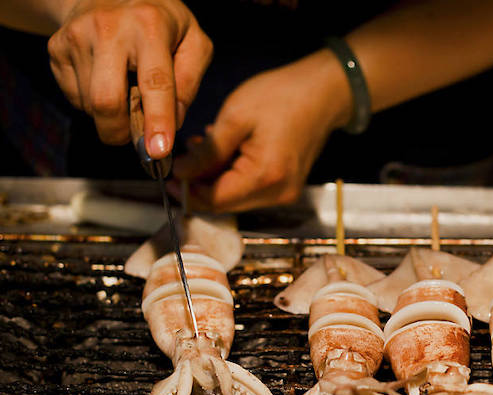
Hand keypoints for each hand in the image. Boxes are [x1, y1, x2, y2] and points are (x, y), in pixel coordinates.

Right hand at [47, 0, 211, 156]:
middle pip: (107, 102)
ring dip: (110, 114)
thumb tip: (173, 121)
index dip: (157, 121)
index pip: (155, 83)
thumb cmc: (160, 22)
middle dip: (120, 132)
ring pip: (90, 105)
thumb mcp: (192, 41)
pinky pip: (74, 97)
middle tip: (132, 136)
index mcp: (150, 26)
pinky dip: (92, 102)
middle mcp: (109, 28)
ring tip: (122, 87)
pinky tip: (104, 78)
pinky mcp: (56, 47)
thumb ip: (190, 81)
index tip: (159, 151)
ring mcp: (77, 36)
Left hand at [173, 49, 351, 212]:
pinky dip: (232, 176)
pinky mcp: (287, 187)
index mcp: (265, 177)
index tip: (168, 176)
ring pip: (236, 198)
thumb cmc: (282, 97)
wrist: (324, 92)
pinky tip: (225, 151)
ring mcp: (285, 193)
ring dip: (215, 179)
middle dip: (199, 186)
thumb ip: (206, 152)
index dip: (187, 191)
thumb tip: (180, 173)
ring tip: (204, 148)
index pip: (215, 200)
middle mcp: (277, 194)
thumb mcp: (235, 118)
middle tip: (183, 159)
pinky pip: (250, 189)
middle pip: (225, 204)